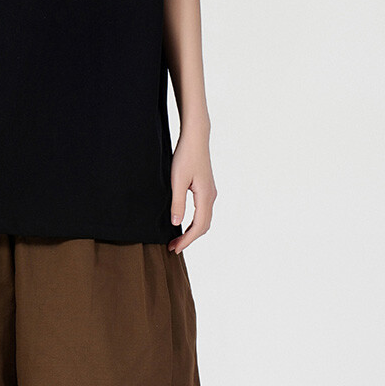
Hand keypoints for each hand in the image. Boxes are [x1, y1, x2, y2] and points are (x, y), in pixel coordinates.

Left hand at [167, 128, 215, 253]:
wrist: (195, 137)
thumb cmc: (186, 155)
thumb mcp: (177, 180)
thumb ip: (177, 203)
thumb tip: (176, 223)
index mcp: (205, 197)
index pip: (198, 227)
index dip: (186, 240)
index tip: (175, 248)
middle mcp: (211, 196)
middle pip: (203, 226)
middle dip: (189, 238)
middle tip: (173, 246)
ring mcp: (210, 192)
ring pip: (204, 219)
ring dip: (191, 230)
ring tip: (177, 237)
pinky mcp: (206, 187)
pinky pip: (202, 211)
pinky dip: (194, 221)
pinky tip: (183, 220)